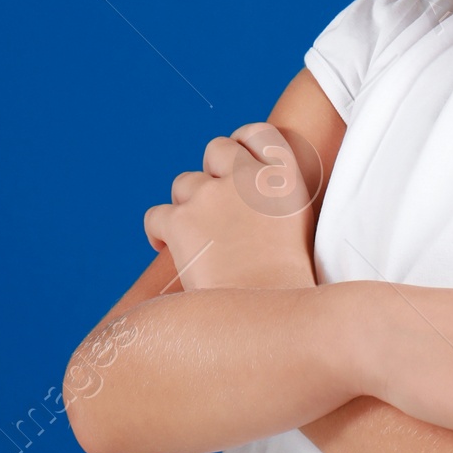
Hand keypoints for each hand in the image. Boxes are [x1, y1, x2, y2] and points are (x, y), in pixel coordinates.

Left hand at [143, 123, 321, 290]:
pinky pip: (156, 216)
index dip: (242, 144)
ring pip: (184, 184)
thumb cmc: (284, 284)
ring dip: (187, 205)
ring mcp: (211, 195)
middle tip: (212, 203)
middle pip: (217, 148)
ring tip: (197, 239)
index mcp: (283, 177)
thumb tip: (243, 186)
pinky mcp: (180, 221)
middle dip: (211, 171)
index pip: (258, 132)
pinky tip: (167, 248)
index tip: (234, 163)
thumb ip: (272, 194)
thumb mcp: (296, 224)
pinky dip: (159, 232)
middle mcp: (246, 177)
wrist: (267, 319)